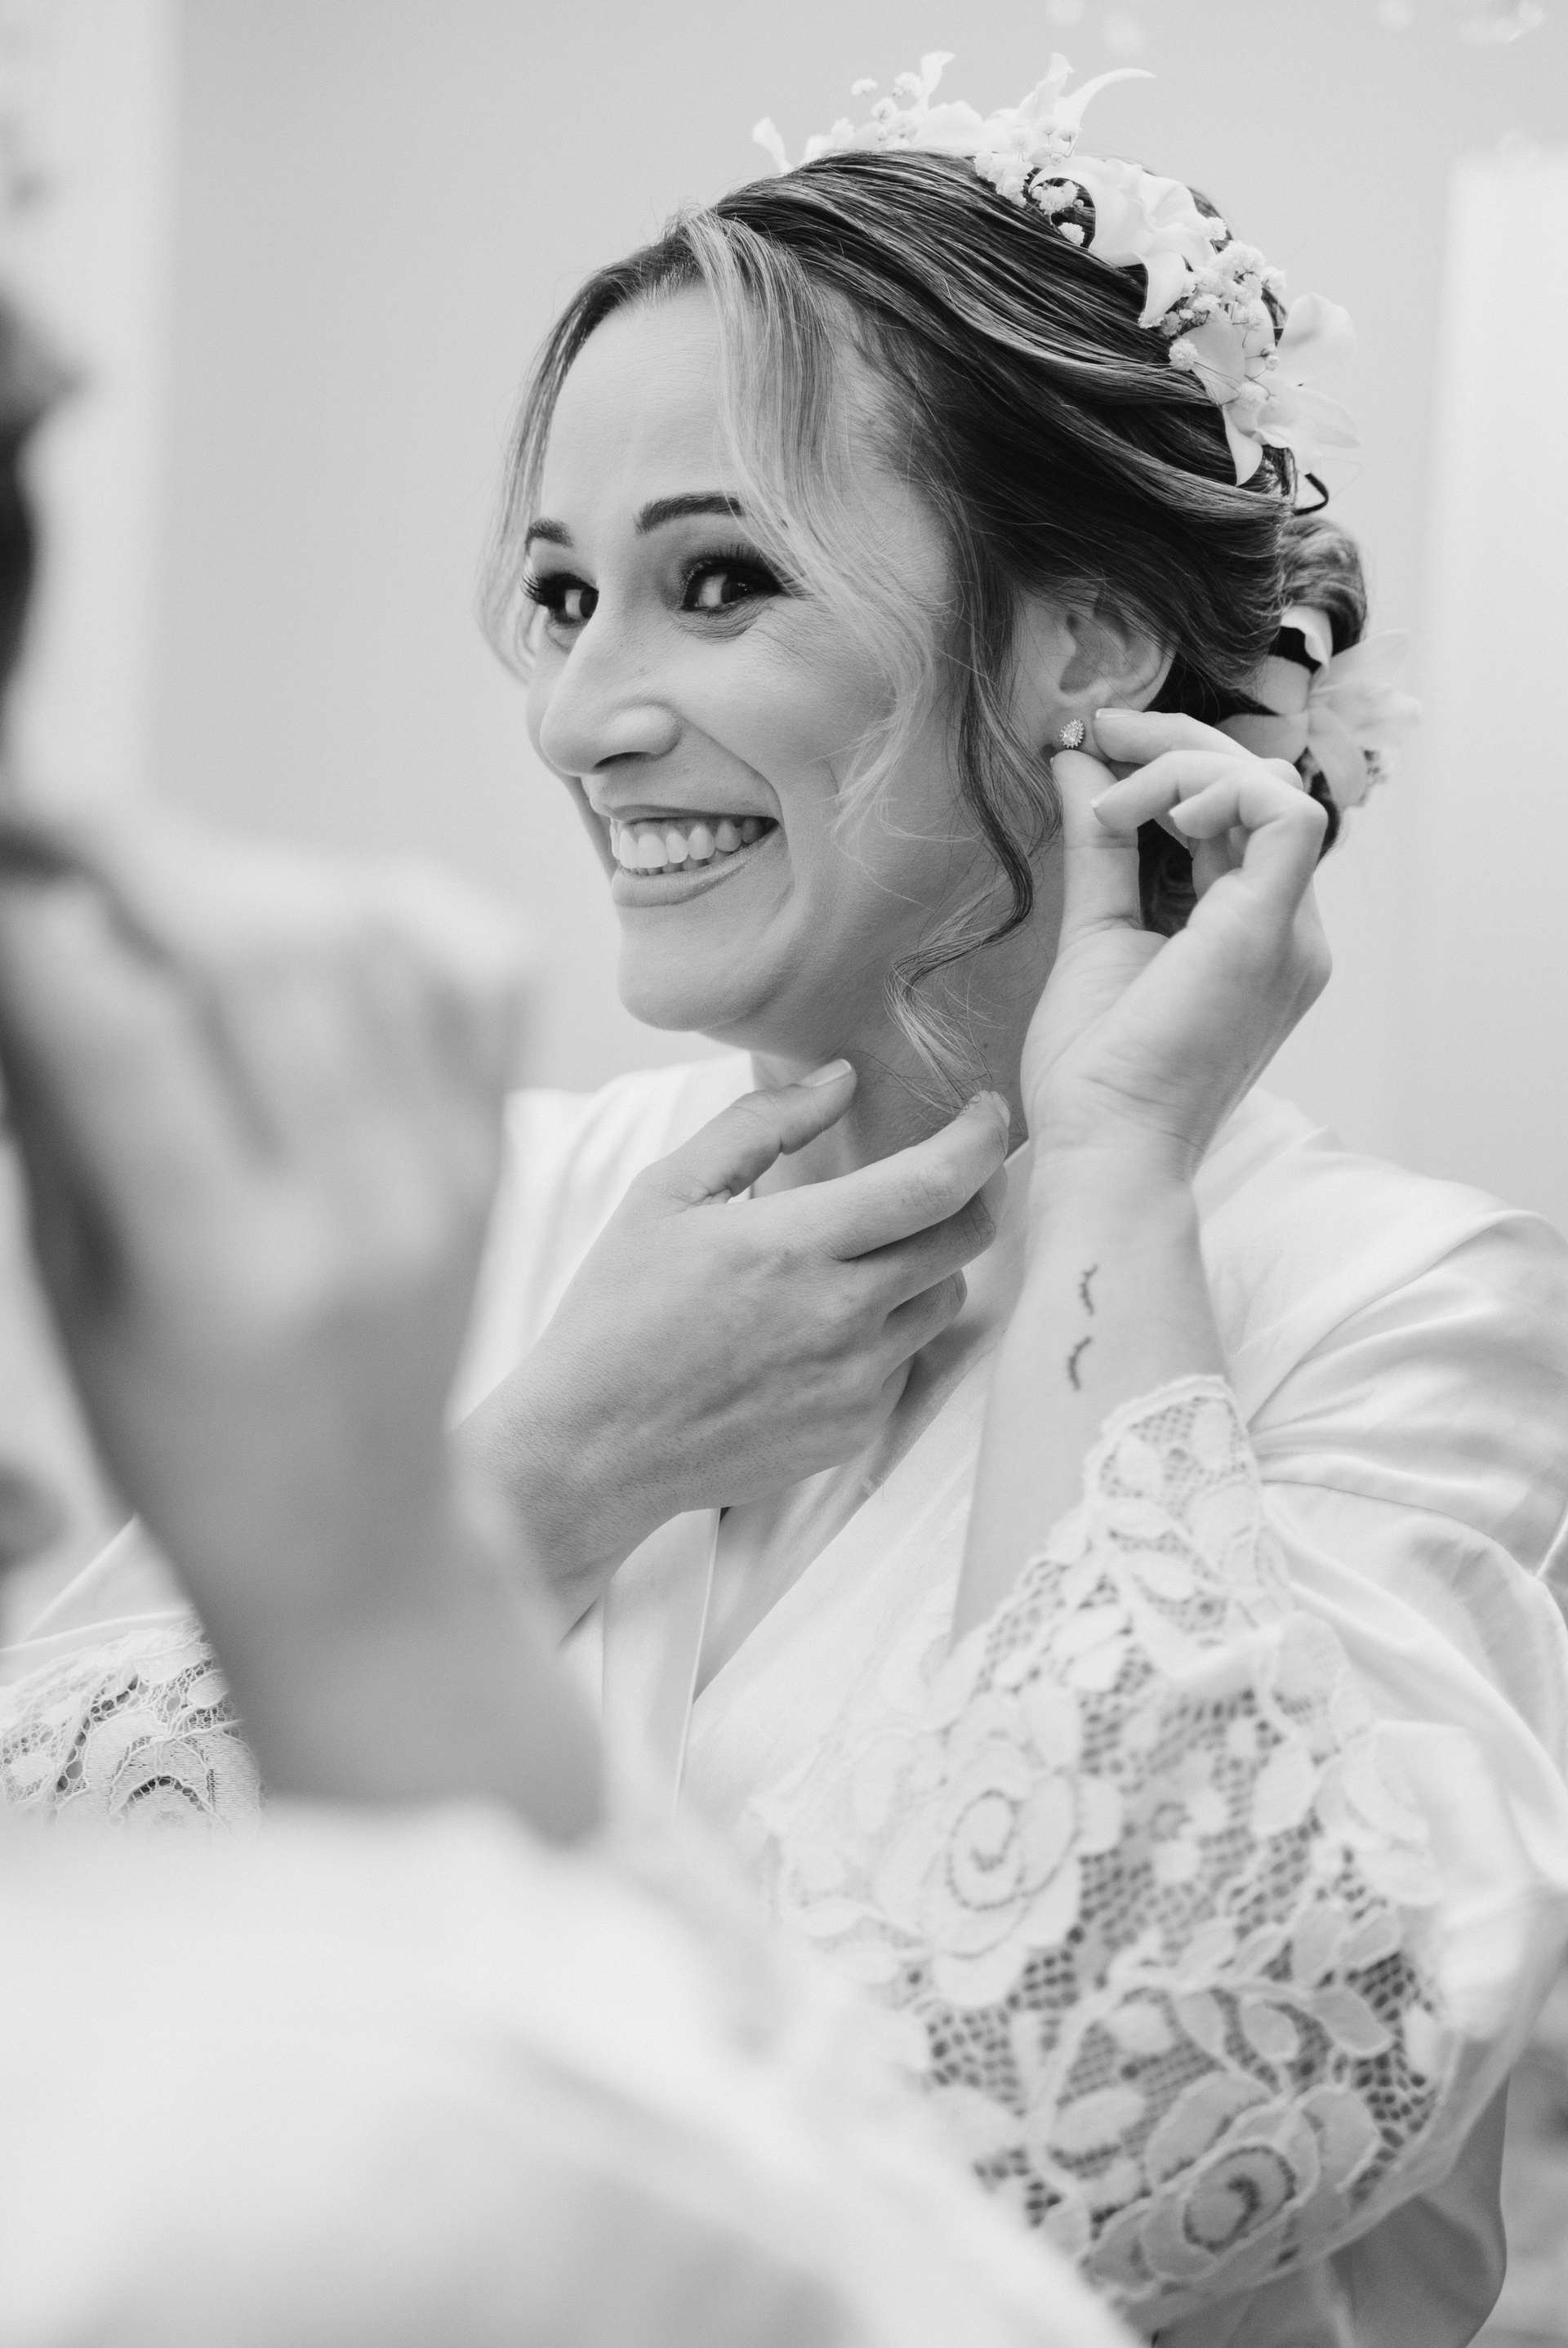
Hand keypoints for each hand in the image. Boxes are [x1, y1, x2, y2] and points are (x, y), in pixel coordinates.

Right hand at [0, 811, 526, 1629]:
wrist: (355, 1534)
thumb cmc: (190, 1438)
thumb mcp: (75, 1292)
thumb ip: (57, 1104)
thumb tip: (35, 926)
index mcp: (228, 1277)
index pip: (126, 1036)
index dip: (43, 913)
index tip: (9, 853)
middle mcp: (363, 1213)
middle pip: (264, 951)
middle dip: (142, 857)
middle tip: (63, 835)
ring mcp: (452, 1174)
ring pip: (368, 936)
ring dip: (248, 874)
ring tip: (169, 895)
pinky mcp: (501, 1150)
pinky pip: (475, 965)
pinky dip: (389, 906)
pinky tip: (314, 922)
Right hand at [462, 1070, 1010, 1609]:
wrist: (594, 1448)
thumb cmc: (618, 1313)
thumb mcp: (666, 1194)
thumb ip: (758, 1125)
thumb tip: (841, 1078)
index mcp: (792, 1245)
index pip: (933, 1184)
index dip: (980, 1138)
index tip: (988, 1111)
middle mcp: (838, 1316)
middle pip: (961, 1239)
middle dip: (969, 1193)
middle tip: (941, 1174)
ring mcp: (853, 1381)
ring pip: (944, 1301)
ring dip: (927, 1264)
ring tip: (865, 1252)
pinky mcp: (855, 1429)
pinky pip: (908, 1361)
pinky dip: (890, 1330)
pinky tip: (827, 1325)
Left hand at [1022, 707, 1329, 1179]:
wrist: (1102, 1148)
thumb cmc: (1096, 1074)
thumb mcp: (1094, 932)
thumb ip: (1100, 846)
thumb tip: (1077, 762)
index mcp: (1253, 936)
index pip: (1237, 816)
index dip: (1172, 765)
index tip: (1093, 745)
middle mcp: (1289, 933)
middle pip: (1258, 789)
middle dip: (1175, 742)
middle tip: (1097, 732)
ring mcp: (1291, 934)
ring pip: (1270, 787)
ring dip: (1181, 767)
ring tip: (1111, 804)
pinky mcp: (1272, 930)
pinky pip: (1282, 812)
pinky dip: (1212, 789)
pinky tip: (1149, 814)